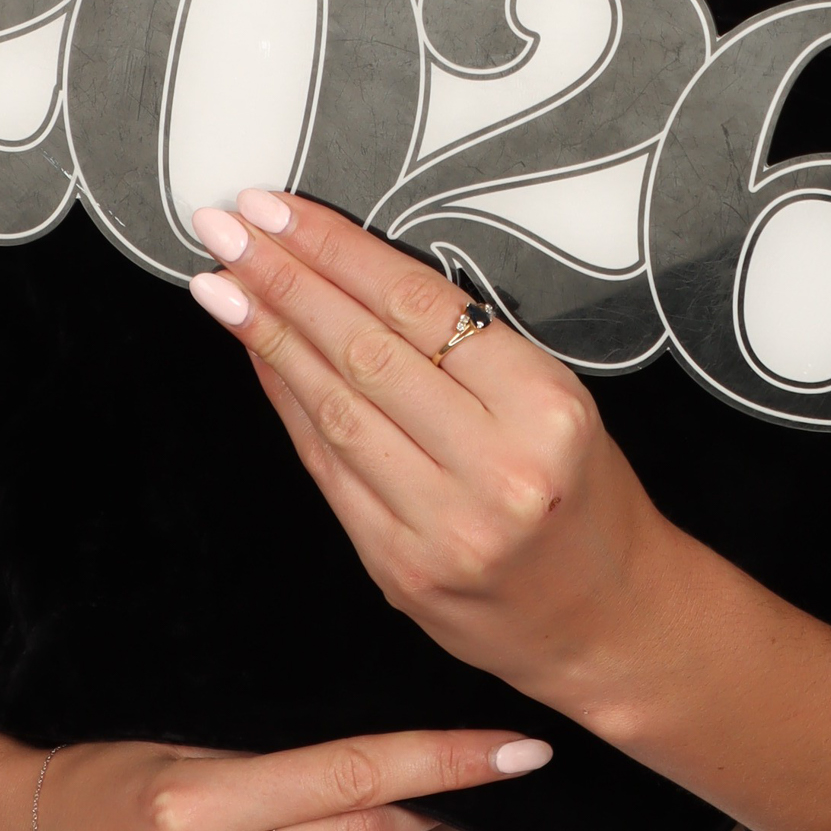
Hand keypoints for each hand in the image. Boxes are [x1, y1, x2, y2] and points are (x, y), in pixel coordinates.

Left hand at [186, 193, 672, 705]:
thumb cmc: (584, 494)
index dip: (339, 251)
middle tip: (228, 231)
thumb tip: (352, 276)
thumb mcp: (560, 399)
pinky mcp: (397, 568)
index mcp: (545, 409)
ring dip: (267, 338)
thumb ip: (469, 349)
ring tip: (222, 286)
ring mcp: (440, 527)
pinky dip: (286, 403)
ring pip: (334, 408)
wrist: (607, 619)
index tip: (281, 211)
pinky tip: (259, 358)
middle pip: (365, 351)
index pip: (420, 307)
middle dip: (285, 281)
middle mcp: (495, 470)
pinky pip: (327, 467)